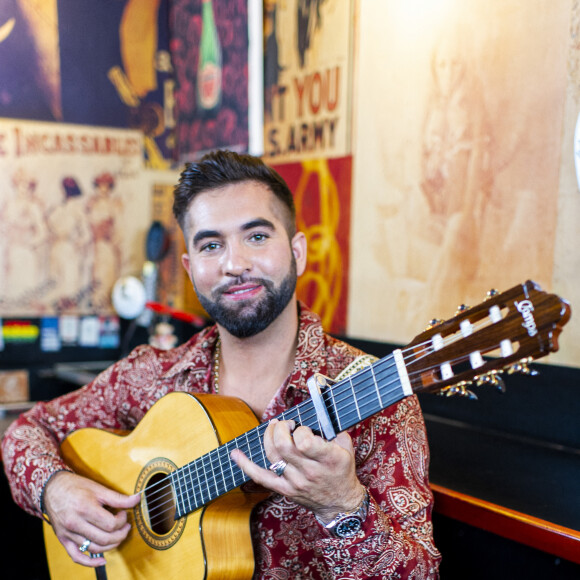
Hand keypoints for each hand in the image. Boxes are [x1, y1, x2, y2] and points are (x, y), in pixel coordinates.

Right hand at [43, 471, 140, 566]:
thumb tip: (137, 499)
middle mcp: (75, 524)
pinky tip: (102, 561)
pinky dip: (90, 562)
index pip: (111, 524)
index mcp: (85, 509)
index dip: (122, 521)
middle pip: (104, 538)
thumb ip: (118, 497)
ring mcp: (68, 534)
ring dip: (111, 546)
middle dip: (120, 534)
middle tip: (126, 526)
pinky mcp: (63, 540)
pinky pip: (76, 556)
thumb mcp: (98, 488)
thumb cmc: (76, 486)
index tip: (124, 513)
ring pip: (94, 548)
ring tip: (118, 536)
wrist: (52, 489)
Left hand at [231, 419, 365, 522]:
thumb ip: (334, 428)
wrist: (340, 504)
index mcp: (327, 459)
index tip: (304, 428)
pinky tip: (235, 454)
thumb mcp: (346, 447)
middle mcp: (309, 471)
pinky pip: (261, 477)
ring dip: (269, 436)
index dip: (301, 430)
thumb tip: (319, 410)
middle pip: (283, 446)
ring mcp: (295, 482)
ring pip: (272, 456)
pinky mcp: (284, 490)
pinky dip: (246, 465)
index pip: (305, 441)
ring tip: (274, 427)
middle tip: (285, 423)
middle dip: (281, 428)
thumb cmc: (343, 472)